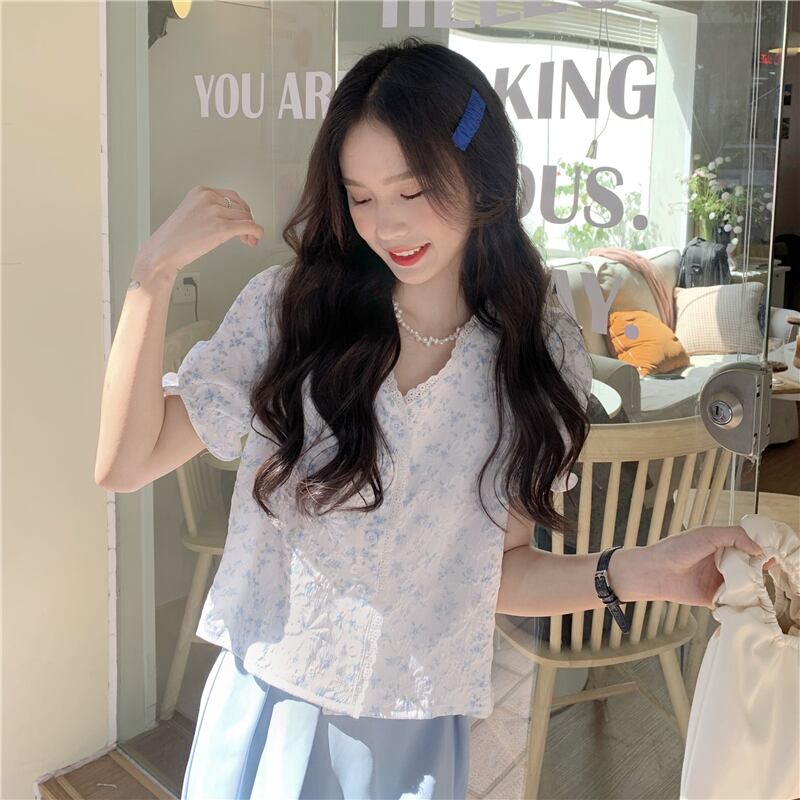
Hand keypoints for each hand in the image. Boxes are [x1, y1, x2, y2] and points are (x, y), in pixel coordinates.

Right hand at [135, 185, 263, 276]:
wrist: (164, 251)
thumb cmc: (174, 238)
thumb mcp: (191, 213)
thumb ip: (210, 210)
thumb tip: (231, 218)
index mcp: (201, 192)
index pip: (232, 196)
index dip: (241, 209)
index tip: (243, 218)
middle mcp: (209, 198)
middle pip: (241, 207)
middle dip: (246, 220)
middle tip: (246, 233)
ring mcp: (216, 212)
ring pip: (246, 218)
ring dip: (250, 230)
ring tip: (247, 240)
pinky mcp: (222, 228)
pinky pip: (249, 226)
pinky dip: (257, 232)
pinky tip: (256, 238)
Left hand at [646, 525, 772, 608]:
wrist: (656, 571)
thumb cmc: (676, 549)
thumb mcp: (707, 534)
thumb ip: (734, 536)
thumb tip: (758, 548)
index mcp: (721, 546)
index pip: (747, 547)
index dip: (760, 550)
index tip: (772, 554)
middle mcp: (722, 563)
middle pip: (749, 567)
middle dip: (759, 569)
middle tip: (767, 570)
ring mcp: (719, 581)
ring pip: (744, 585)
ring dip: (752, 586)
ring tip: (757, 584)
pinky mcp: (714, 598)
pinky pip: (733, 601)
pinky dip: (742, 601)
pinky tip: (749, 600)